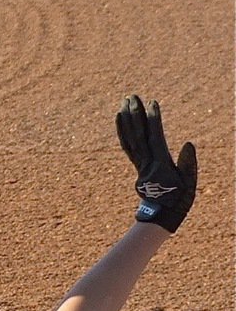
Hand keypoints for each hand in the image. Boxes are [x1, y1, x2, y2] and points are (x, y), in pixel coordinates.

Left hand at [116, 95, 195, 232]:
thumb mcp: (189, 182)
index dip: (153, 120)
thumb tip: (188, 143)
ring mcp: (139, 164)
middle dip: (135, 115)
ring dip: (127, 120)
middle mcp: (146, 162)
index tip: (152, 103)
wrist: (161, 215)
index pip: (155, 137)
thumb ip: (188, 163)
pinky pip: (127, 146)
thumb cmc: (179, 199)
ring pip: (130, 139)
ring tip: (125, 102)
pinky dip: (123, 132)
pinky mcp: (137, 166)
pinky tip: (120, 119)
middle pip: (138, 135)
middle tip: (132, 95)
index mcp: (159, 164)